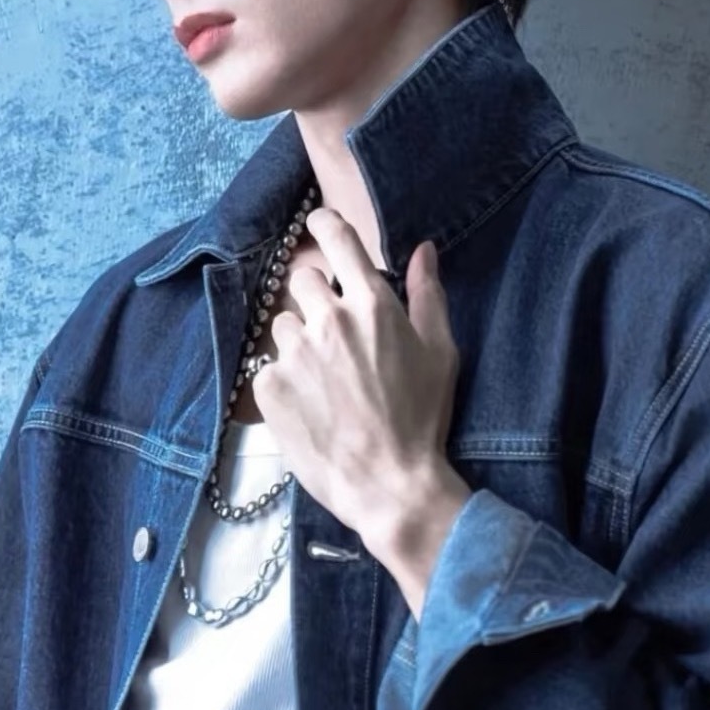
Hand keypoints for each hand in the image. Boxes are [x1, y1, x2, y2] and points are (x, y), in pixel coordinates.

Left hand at [251, 209, 471, 612]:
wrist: (389, 484)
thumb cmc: (422, 419)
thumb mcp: (440, 353)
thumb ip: (428, 295)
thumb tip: (423, 249)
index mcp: (371, 305)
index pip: (336, 239)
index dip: (324, 225)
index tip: (319, 225)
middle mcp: (328, 320)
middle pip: (303, 280)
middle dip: (317, 300)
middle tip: (336, 338)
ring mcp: (294, 353)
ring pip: (284, 327)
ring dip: (300, 344)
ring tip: (326, 383)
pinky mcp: (269, 387)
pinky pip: (270, 367)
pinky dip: (286, 381)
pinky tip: (311, 407)